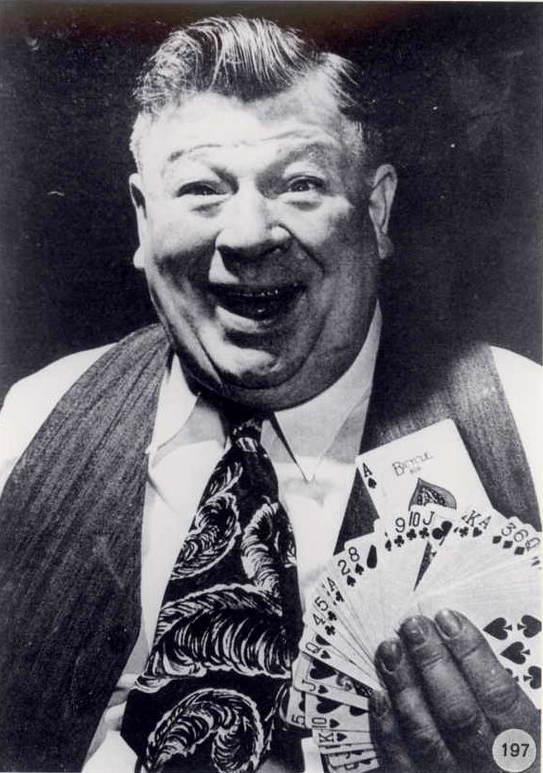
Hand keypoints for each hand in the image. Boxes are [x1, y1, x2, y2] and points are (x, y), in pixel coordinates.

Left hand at [370, 610, 539, 772]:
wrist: (484, 770)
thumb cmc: (500, 733)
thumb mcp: (515, 714)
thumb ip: (495, 682)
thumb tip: (455, 628)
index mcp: (521, 742)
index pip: (500, 696)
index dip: (472, 654)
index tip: (447, 618)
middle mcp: (490, 764)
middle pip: (460, 715)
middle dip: (432, 664)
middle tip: (413, 626)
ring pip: (427, 737)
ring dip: (405, 688)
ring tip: (390, 649)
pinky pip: (402, 763)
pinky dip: (388, 728)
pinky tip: (379, 693)